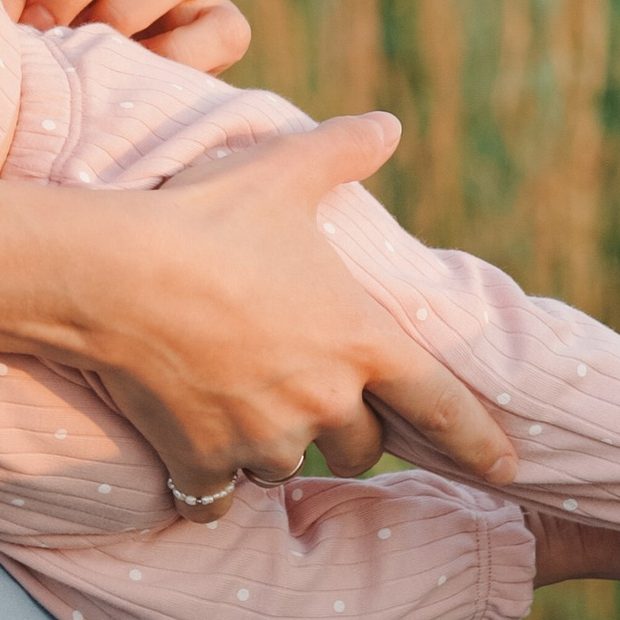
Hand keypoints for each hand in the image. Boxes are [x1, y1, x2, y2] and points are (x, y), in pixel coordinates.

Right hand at [85, 111, 516, 514]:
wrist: (113, 274)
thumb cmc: (206, 220)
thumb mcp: (281, 174)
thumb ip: (341, 151)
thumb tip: (388, 123)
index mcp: (359, 342)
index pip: (442, 405)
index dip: (478, 439)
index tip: (506, 467)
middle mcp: (322, 401)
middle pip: (363, 448)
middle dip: (351, 434)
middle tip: (317, 405)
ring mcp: (262, 438)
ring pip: (287, 466)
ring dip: (276, 448)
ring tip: (244, 412)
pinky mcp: (202, 460)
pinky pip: (217, 496)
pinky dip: (210, 485)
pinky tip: (196, 463)